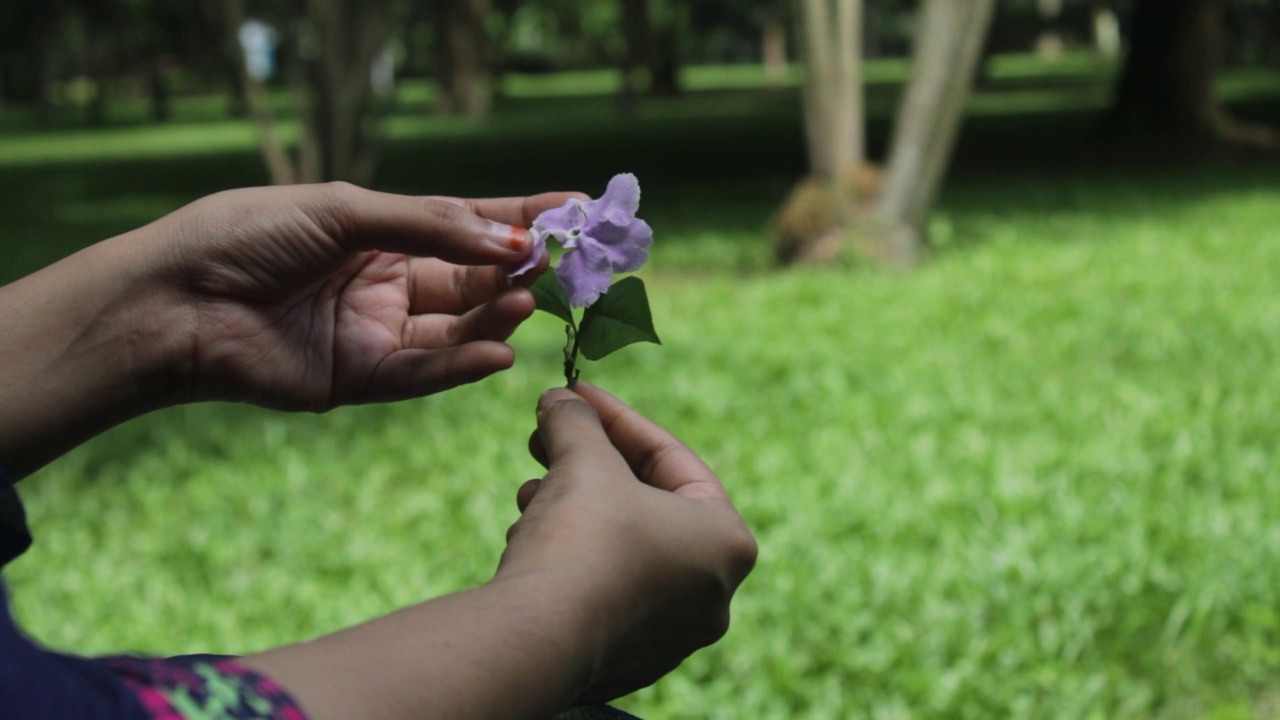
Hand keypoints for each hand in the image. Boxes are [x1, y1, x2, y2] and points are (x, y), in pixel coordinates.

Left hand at [161, 182, 577, 409]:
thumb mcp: (344, 212)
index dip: (520, 219)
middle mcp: (385, 283)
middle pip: (469, 276)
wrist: (175, 301)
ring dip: (494, 314)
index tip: (577, 212)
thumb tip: (510, 242)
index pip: (465, 224)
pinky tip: (499, 351)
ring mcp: (375, 332)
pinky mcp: (358, 379)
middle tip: (558, 263)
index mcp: (380, 232)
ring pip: (453, 326)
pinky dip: (462, 364)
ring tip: (526, 300)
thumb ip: (428, 226)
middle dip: (515, 269)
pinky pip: (423, 373)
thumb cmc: (247, 236)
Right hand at [498, 382, 757, 702]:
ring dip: (573, 510)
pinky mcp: (626, 661)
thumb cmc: (583, 540)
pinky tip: (530, 540)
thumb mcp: (583, 460)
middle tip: (547, 440)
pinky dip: (571, 559)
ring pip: (621, 549)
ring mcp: (672, 636)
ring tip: (530, 493)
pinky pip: (602, 591)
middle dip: (590, 467)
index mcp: (727, 542)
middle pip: (646, 505)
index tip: (576, 394)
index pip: (672, 459)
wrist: (537, 640)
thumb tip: (560, 398)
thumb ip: (578, 421)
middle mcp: (712, 595)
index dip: (617, 418)